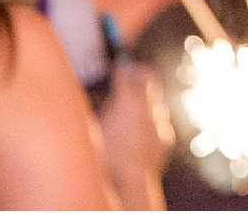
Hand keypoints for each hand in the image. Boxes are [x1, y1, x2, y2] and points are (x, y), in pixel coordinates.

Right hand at [96, 63, 172, 208]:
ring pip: (154, 100)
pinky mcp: (165, 138)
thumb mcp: (91, 128)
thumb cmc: (104, 158)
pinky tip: (136, 129)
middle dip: (136, 73)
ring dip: (143, 98)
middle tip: (127, 72)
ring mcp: (160, 122)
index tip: (114, 64)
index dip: (118, 66)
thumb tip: (82, 98)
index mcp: (128, 102)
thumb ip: (91, 108)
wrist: (129, 184)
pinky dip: (149, 120)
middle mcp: (148, 108)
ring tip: (128, 104)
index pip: (125, 73)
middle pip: (147, 78)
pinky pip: (159, 121)